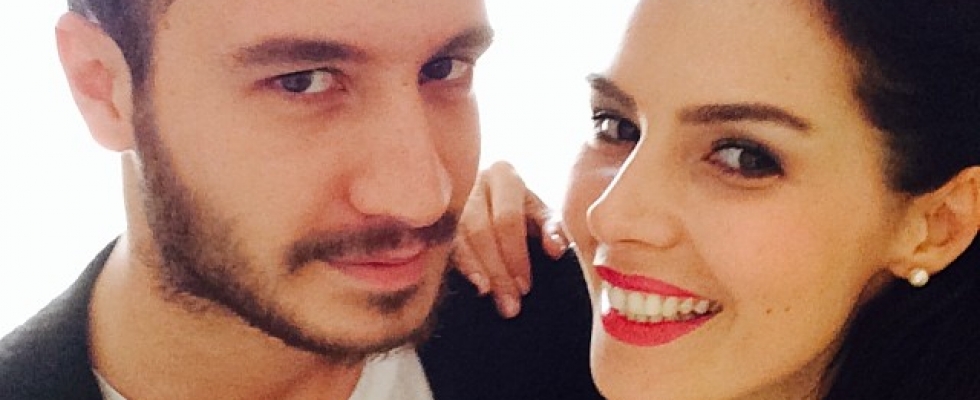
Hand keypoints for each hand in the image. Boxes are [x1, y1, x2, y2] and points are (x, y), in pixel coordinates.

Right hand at [453, 161, 569, 317]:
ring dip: (476, 270)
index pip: (507, 220)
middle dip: (498, 270)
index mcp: (503, 176)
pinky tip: (467, 285)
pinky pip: (442, 246)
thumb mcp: (541, 215)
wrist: (492, 205)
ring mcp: (450, 199)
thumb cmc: (522, 211)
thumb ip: (553, 229)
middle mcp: (472, 182)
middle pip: (481, 231)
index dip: (515, 255)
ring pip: (460, 239)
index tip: (525, 287)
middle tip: (511, 303)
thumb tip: (555, 249)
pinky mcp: (436, 219)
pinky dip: (458, 266)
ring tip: (488, 294)